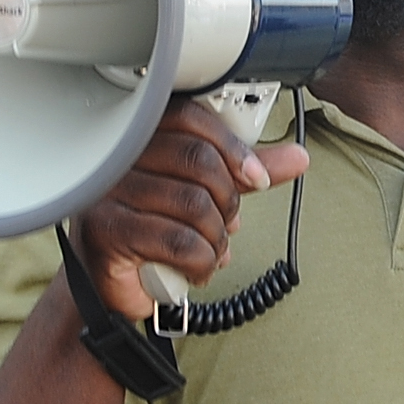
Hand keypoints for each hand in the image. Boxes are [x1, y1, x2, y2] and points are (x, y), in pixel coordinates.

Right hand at [73, 100, 312, 321]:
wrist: (113, 284)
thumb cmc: (154, 231)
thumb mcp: (206, 194)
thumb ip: (244, 173)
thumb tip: (296, 157)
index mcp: (141, 138)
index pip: (190, 119)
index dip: (233, 147)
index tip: (257, 177)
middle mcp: (119, 158)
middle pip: (198, 161)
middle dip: (228, 201)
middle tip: (226, 225)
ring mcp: (108, 193)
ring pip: (194, 205)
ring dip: (217, 239)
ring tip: (209, 251)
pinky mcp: (108, 232)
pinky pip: (179, 241)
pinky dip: (202, 262)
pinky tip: (194, 269)